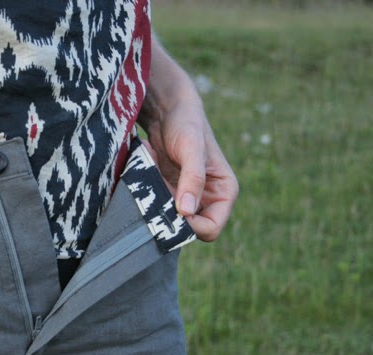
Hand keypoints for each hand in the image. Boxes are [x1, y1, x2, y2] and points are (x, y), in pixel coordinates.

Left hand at [139, 36, 237, 241]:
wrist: (167, 108)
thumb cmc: (186, 123)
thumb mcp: (191, 149)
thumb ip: (192, 179)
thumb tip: (187, 212)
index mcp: (224, 192)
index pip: (210, 228)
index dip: (191, 227)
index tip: (171, 211)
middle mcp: (207, 199)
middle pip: (187, 228)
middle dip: (169, 211)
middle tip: (156, 185)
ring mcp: (185, 197)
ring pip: (167, 217)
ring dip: (156, 198)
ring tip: (152, 168)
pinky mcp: (167, 192)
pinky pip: (155, 203)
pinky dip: (148, 190)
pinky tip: (148, 165)